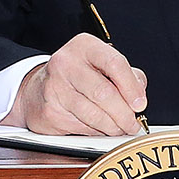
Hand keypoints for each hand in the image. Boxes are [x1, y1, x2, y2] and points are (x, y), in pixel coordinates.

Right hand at [8, 35, 148, 136]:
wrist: (37, 91)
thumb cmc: (77, 76)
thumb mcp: (102, 64)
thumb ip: (126, 75)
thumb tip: (139, 95)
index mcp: (84, 46)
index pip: (115, 63)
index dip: (131, 87)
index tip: (140, 104)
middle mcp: (66, 63)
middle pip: (104, 93)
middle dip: (124, 114)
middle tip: (133, 124)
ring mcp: (55, 87)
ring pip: (93, 114)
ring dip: (112, 127)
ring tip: (120, 128)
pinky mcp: (50, 111)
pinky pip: (81, 127)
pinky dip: (96, 132)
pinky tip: (100, 128)